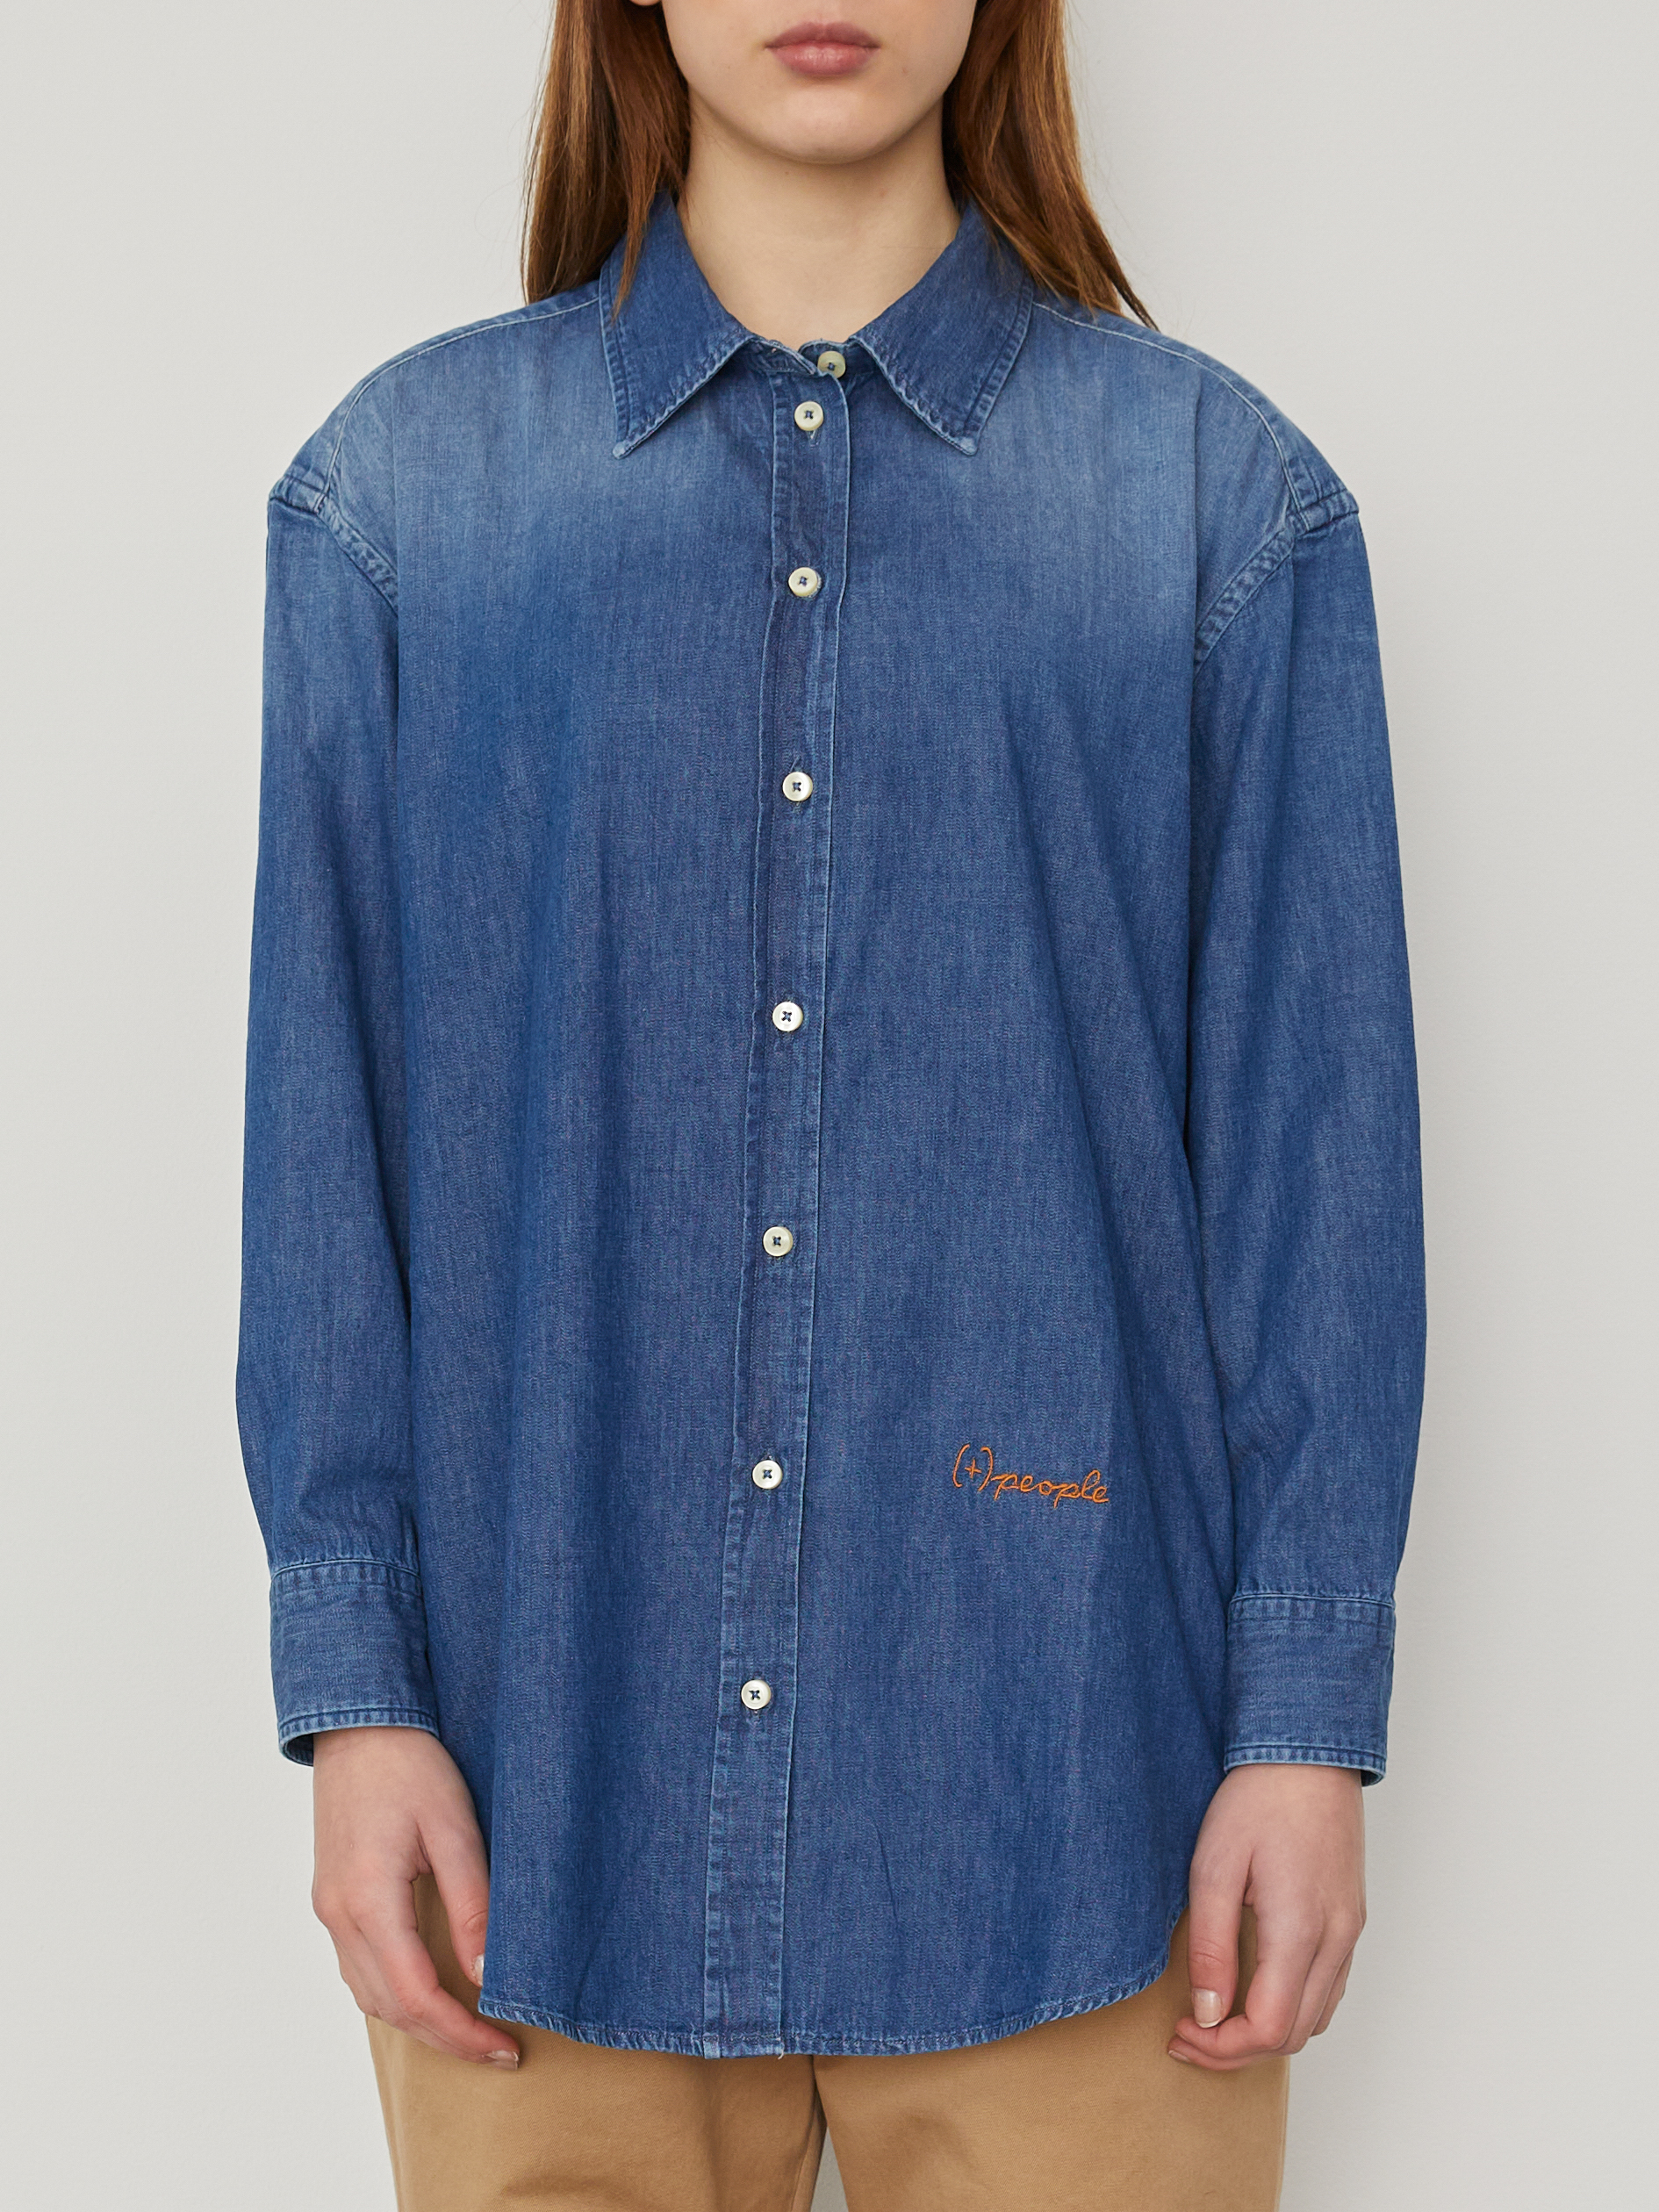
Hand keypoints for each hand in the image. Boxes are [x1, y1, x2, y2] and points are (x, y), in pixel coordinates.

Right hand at [311, 1725, 519, 2065]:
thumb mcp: (454, 1828)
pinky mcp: (332, 1896)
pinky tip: (429, 1989)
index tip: (506, 2047)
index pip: (416, 1997)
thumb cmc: (411, 1765)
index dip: (462, 2033)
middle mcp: (338, 1915)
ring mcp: (328, 1908)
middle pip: (389, 2008)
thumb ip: (472, 1904)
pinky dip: (395, 1993)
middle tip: (500, 2049)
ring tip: (471, 2027)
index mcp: (368, 1900)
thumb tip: (486, 1977)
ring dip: (418, 2021)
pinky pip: (358, 1967)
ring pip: (369, 1994)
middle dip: (445, 2038)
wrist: (357, 1723)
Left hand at [1168, 1763, 1364, 2070]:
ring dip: (1267, 2033)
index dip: (1221, 2048)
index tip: (1182, 2032)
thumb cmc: (1258, 1798)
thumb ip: (1212, 1947)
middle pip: (1295, 2036)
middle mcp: (1336, 1940)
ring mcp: (1349, 1931)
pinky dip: (1293, 2007)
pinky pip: (1329, 1989)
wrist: (1308, 1754)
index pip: (1269, 2029)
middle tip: (1189, 2032)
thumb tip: (1209, 2013)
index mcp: (1300, 1929)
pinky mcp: (1350, 1919)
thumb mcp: (1214, 1866)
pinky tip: (1254, 1989)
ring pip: (1316, 2018)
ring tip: (1216, 2017)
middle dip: (1238, 2049)